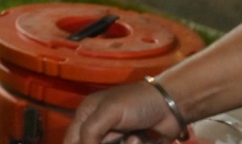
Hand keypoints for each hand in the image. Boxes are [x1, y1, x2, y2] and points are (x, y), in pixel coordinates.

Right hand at [65, 79, 184, 143]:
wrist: (170, 107)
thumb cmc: (136, 103)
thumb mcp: (109, 112)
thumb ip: (91, 131)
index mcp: (86, 115)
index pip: (71, 140)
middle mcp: (99, 128)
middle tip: (120, 140)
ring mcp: (116, 138)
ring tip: (134, 139)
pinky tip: (139, 139)